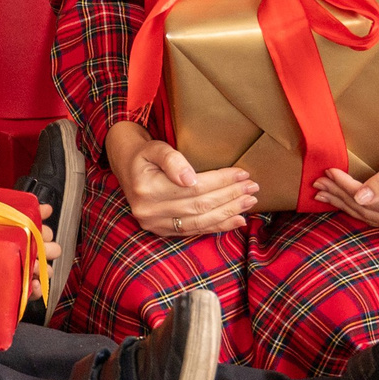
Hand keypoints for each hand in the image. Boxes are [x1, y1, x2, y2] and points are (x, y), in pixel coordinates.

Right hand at [107, 120, 258, 238]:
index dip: (221, 181)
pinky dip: (218, 226)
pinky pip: (194, 231)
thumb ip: (172, 160)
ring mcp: (155, 225)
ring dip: (228, 213)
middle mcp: (149, 211)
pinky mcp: (161, 231)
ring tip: (249, 202)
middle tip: (253, 188)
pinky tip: (236, 220)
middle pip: (200, 206)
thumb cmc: (144, 155)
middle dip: (230, 196)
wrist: (126, 167)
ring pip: (200, 221)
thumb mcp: (154, 148)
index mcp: (147, 189)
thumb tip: (190, 179)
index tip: (243, 174)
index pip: (194, 187)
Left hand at [312, 119, 378, 233]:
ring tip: (322, 192)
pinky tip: (342, 198)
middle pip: (370, 212)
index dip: (347, 187)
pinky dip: (359, 206)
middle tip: (318, 183)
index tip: (329, 172)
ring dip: (345, 203)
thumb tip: (361, 198)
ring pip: (372, 216)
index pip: (373, 202)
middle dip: (341, 196)